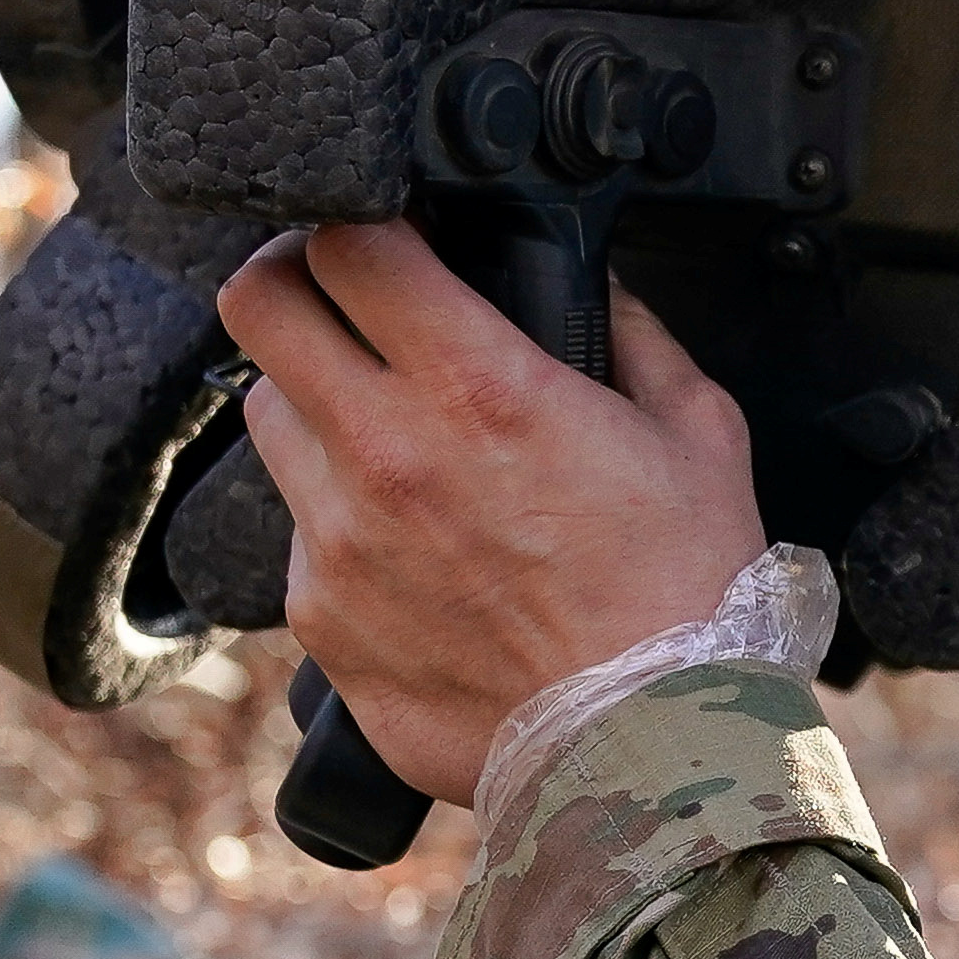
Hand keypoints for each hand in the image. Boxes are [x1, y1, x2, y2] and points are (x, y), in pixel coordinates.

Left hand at [220, 225, 767, 802]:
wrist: (649, 744)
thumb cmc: (688, 593)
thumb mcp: (700, 430)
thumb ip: (634, 335)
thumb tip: (590, 285)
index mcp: (479, 387)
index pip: (347, 242)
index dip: (357, 214)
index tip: (386, 226)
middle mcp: (384, 452)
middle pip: (258, 306)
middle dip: (295, 281)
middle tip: (345, 297)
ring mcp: (337, 539)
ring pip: (270, 417)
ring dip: (319, 403)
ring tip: (396, 436)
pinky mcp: (320, 617)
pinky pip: (303, 533)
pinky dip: (345, 519)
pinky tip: (422, 547)